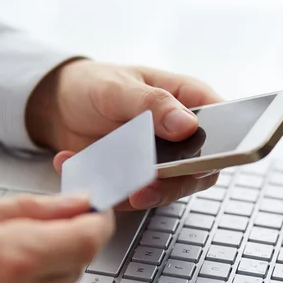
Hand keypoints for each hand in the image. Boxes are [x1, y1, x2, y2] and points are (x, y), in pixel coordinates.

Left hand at [26, 60, 221, 209]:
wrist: (59, 106)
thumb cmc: (96, 85)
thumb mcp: (119, 87)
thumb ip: (152, 104)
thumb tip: (188, 124)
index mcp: (188, 102)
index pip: (223, 127)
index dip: (223, 148)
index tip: (200, 163)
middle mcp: (181, 137)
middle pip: (199, 170)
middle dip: (174, 183)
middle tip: (147, 187)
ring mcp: (160, 162)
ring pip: (168, 190)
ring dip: (140, 192)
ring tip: (110, 182)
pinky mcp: (136, 181)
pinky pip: (132, 197)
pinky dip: (110, 192)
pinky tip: (85, 171)